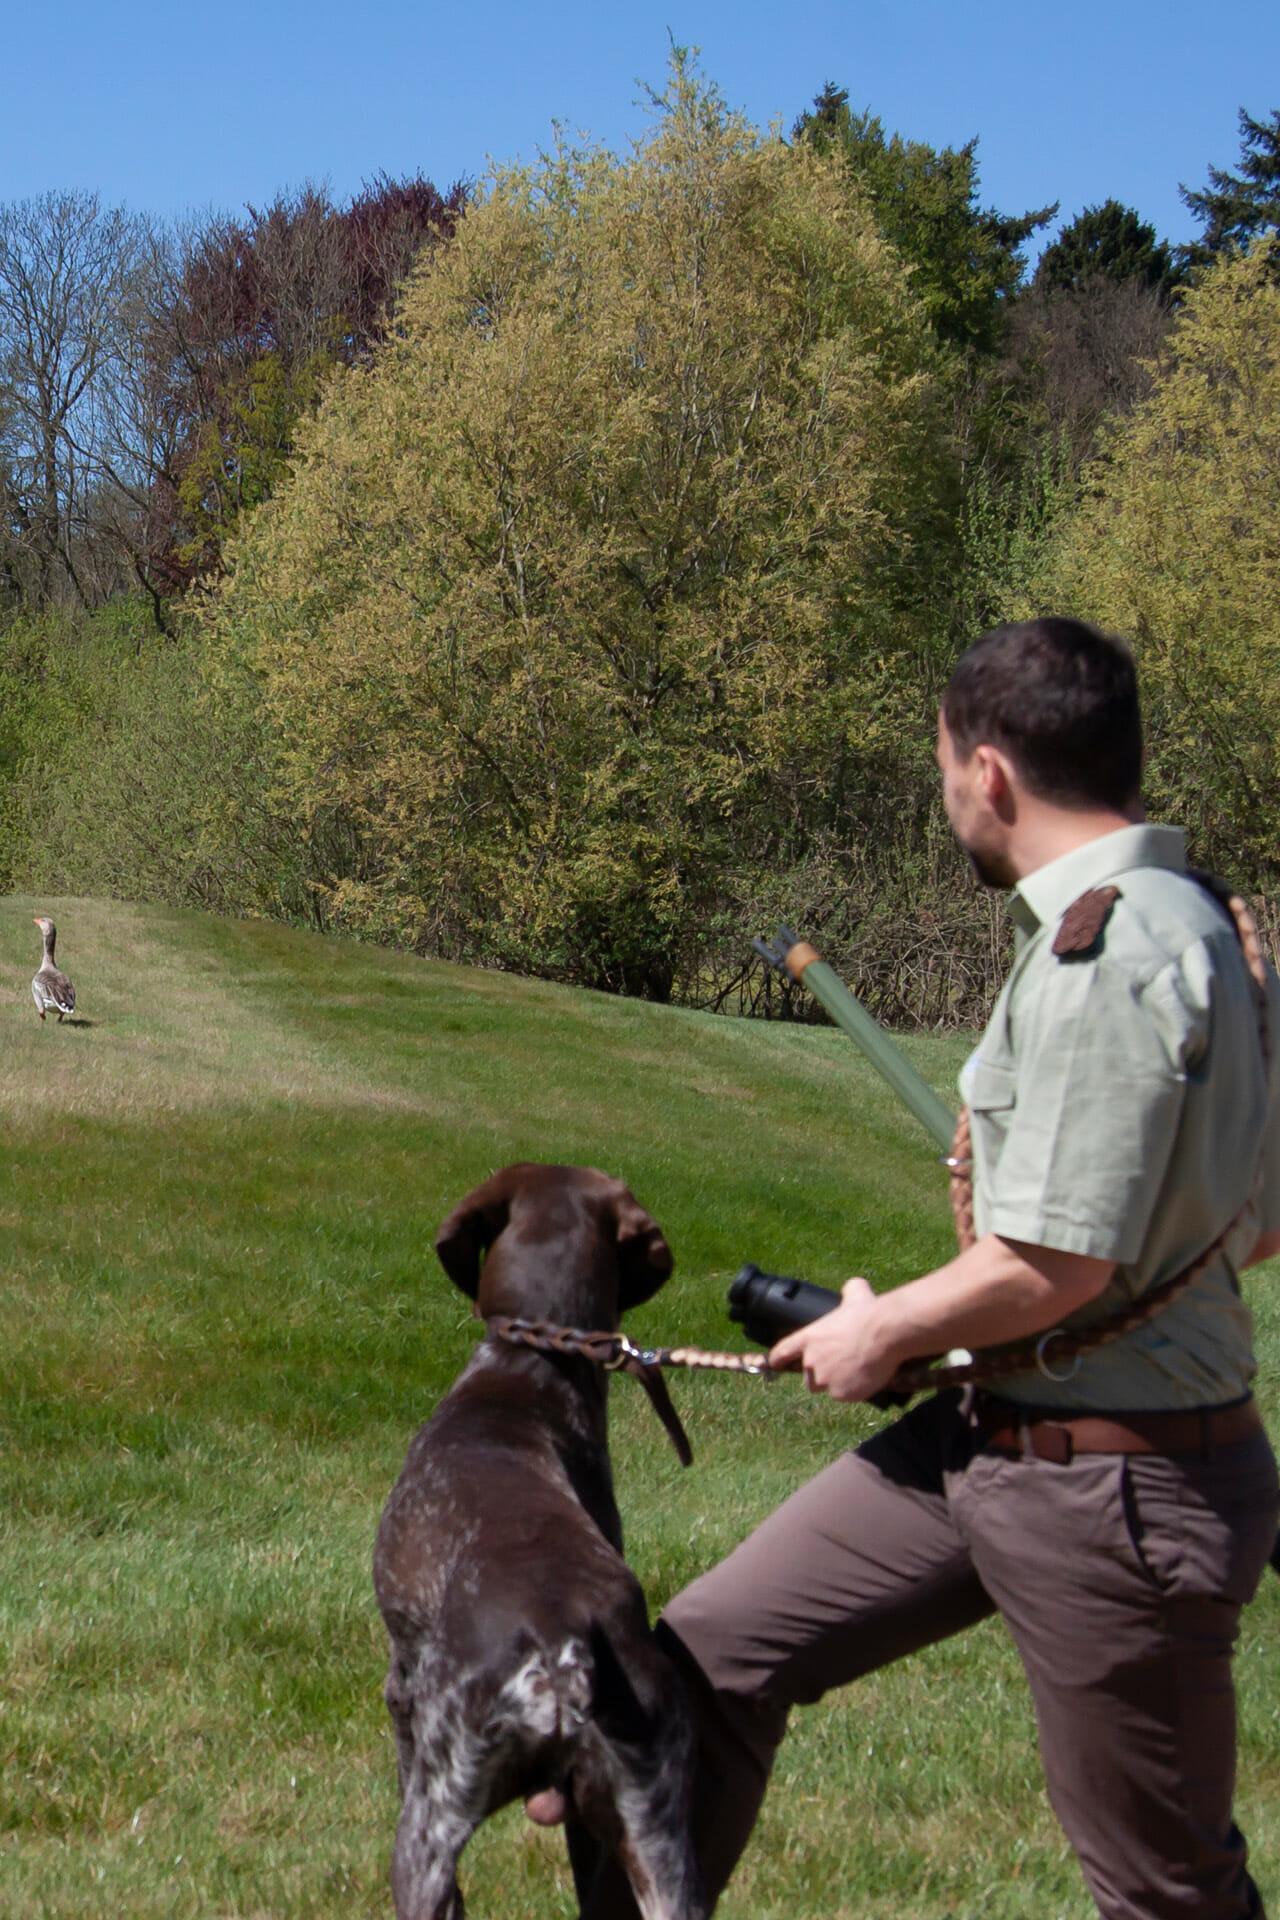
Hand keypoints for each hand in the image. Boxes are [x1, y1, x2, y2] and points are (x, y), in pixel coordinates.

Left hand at [768, 1276, 897, 1402]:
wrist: (884, 1334)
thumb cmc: (869, 1313)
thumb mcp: (855, 1295)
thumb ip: (849, 1291)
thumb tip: (854, 1286)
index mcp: (809, 1338)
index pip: (783, 1352)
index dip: (778, 1359)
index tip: (775, 1364)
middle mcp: (811, 1361)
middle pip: (808, 1378)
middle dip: (820, 1375)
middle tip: (839, 1367)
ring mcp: (825, 1379)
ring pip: (826, 1388)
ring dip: (836, 1385)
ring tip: (854, 1373)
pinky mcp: (841, 1394)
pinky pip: (845, 1396)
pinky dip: (854, 1391)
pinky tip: (865, 1379)